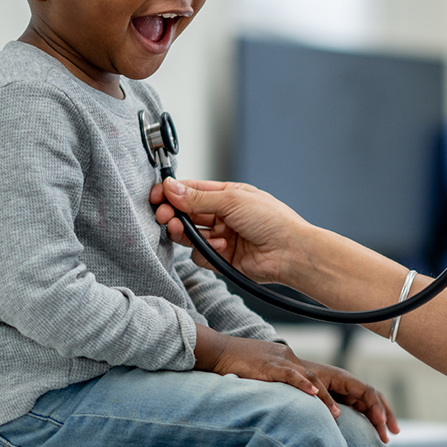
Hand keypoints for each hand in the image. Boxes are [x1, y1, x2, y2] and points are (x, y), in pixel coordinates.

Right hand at [150, 179, 313, 283]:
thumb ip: (198, 198)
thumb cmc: (272, 220)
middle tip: (164, 215)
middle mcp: (223, 216)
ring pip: (190, 235)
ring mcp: (222, 237)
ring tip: (183, 230)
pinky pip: (200, 255)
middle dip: (173, 214)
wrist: (289, 252)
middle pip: (187, 213)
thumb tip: (171, 187)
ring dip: (184, 232)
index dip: (172, 193)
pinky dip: (206, 251)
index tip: (156, 196)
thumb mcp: (232, 200)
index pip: (192, 191)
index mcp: (227, 195)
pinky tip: (222, 246)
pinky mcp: (222, 259)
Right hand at [194, 325, 340, 416]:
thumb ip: (270, 380)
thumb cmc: (233, 363)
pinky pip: (290, 375)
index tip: (330, 408)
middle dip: (328, 397)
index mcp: (284, 357)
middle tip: (339, 415)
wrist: (217, 350)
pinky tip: (314, 393)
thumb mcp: (258, 370)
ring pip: (307, 378)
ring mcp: (278, 359)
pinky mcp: (268, 365)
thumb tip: (276, 399)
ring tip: (334, 413)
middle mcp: (285, 355)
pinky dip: (304, 384)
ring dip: (323, 396)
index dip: (321, 392)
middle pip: (313, 377)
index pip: (308, 375)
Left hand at [302, 359, 399, 443]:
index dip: (376, 406)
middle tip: (394, 432)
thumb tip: (337, 414)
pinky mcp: (343, 399)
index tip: (381, 422)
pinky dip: (370, 419)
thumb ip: (325, 398)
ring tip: (387, 437)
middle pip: (374, 398)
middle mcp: (349, 384)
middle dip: (386, 414)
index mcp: (344, 379)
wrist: (291, 372)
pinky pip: (361, 409)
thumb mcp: (313, 385)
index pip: (367, 392)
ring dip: (380, 419)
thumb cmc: (301, 376)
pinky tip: (374, 430)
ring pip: (370, 405)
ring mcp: (348, 392)